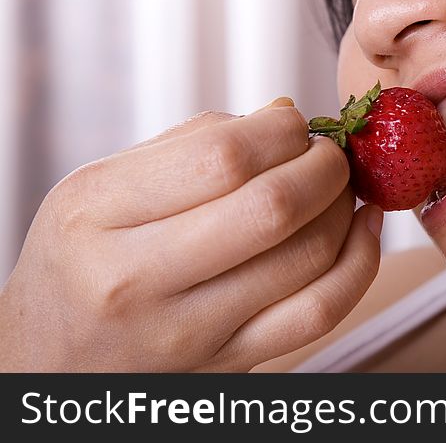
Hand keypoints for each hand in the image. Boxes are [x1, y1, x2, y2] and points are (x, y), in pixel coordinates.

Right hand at [0, 99, 381, 370]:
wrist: (51, 360)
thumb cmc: (81, 256)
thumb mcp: (102, 187)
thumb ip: (191, 143)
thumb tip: (285, 114)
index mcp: (99, 213)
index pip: (224, 158)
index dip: (282, 131)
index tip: (294, 125)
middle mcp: (138, 278)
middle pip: (275, 208)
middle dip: (325, 166)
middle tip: (328, 153)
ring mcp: (189, 331)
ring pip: (308, 258)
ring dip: (345, 207)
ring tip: (340, 187)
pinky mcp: (231, 363)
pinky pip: (320, 312)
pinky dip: (360, 263)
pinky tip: (363, 226)